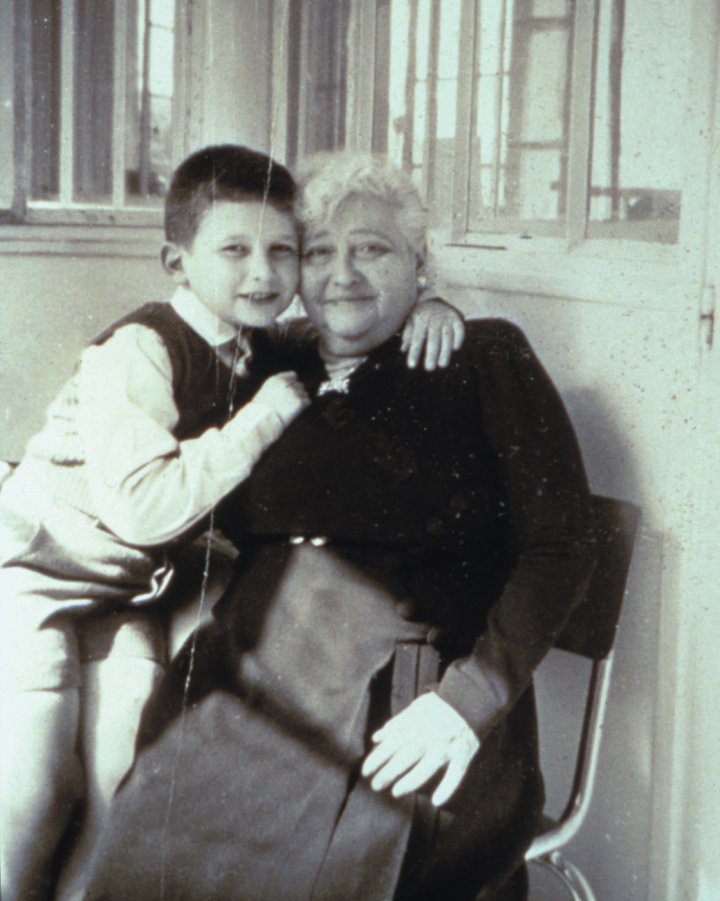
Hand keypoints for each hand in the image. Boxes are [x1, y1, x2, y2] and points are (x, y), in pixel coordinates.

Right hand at [253, 371, 309, 424]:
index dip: (293, 383)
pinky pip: (308, 401)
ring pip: (305, 393)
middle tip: (291, 402)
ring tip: (292, 408)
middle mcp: (286, 384)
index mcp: (276, 380)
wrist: (263, 421)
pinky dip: (304, 406)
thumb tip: (288, 387)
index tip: (291, 390)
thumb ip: (277, 386)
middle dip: (298, 392)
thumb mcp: (265, 392)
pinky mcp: (299, 402)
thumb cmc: (261, 410)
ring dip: (301, 399)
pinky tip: (297, 411)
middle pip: (300, 385)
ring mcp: (293, 392)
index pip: (293, 375)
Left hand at [361, 693, 479, 806]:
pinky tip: (437, 801)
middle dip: (388, 771)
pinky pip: (456, 771)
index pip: (392, 743)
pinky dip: (448, 786)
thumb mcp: (415, 709)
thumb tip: (376, 737)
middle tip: (375, 786)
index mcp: (415, 724)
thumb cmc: (438, 706)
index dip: (377, 758)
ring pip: (427, 765)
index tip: (365, 771)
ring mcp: (446, 744)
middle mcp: (429, 735)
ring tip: (396, 792)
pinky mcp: (463, 752)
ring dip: (411, 780)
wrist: (468, 698)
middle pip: (405, 756)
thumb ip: (395, 724)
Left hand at [401, 299, 464, 369]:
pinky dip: (459, 337)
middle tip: (429, 368)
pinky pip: (459, 328)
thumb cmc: (419, 310)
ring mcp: (446, 318)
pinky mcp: (456, 317)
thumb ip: (407, 333)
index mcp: (420, 318)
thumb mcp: (410, 318)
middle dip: (431, 354)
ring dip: (445, 351)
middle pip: (433, 339)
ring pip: (446, 336)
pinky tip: (456, 348)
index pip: (416, 338)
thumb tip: (403, 349)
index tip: (412, 366)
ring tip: (442, 365)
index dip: (414, 352)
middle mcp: (433, 318)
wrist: (434, 292)